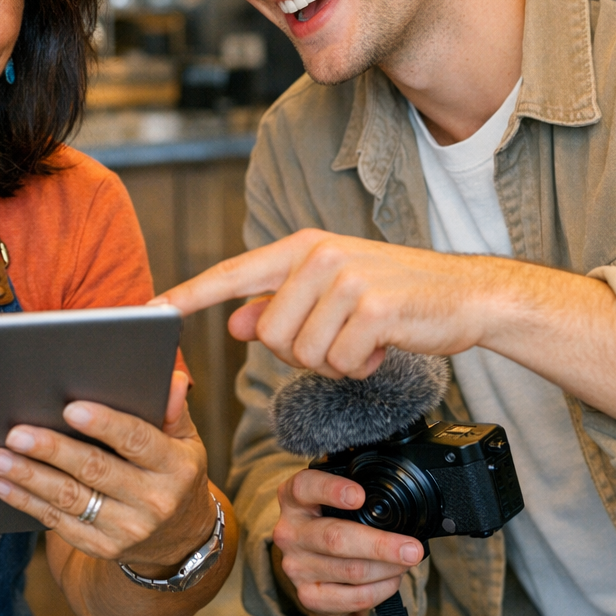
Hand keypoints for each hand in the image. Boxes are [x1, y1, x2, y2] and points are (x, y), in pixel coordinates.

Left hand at [0, 370, 217, 570]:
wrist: (178, 539)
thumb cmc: (173, 474)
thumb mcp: (186, 442)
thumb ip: (174, 411)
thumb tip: (172, 381)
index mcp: (175, 467)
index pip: (137, 441)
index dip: (104, 424)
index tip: (69, 409)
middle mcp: (154, 502)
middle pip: (95, 470)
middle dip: (51, 450)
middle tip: (16, 433)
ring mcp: (127, 529)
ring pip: (70, 498)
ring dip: (29, 476)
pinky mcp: (102, 547)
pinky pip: (58, 522)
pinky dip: (26, 502)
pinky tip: (3, 484)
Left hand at [152, 229, 491, 379]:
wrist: (468, 294)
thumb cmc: (397, 296)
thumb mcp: (333, 291)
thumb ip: (281, 304)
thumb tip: (236, 324)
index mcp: (301, 248)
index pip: (231, 274)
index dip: (188, 295)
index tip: (148, 310)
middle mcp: (318, 255)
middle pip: (268, 334)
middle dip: (300, 352)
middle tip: (341, 337)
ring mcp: (346, 278)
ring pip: (302, 353)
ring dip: (333, 362)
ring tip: (364, 338)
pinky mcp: (374, 307)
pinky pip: (339, 363)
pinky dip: (359, 368)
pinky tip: (383, 345)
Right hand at [274, 468, 423, 615]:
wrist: (310, 566)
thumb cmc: (330, 525)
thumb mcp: (332, 503)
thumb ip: (354, 493)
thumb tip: (397, 497)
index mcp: (294, 500)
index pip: (305, 487)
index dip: (331, 489)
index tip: (359, 496)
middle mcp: (290, 532)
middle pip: (335, 538)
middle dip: (380, 544)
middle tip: (411, 548)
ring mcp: (296, 567)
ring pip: (352, 571)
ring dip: (388, 568)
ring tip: (406, 562)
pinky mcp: (309, 596)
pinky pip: (354, 597)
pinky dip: (381, 589)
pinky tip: (391, 580)